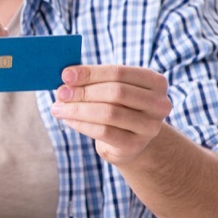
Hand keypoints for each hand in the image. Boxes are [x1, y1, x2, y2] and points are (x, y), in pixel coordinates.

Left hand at [50, 65, 171, 165]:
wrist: (129, 140)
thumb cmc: (117, 106)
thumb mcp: (111, 88)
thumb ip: (94, 79)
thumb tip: (67, 77)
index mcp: (155, 81)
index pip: (119, 72)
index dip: (90, 73)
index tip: (66, 75)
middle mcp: (159, 104)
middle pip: (116, 92)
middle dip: (84, 92)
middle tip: (60, 93)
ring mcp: (150, 126)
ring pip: (109, 113)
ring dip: (78, 109)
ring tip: (58, 107)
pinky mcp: (135, 145)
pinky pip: (104, 132)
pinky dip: (81, 124)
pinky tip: (68, 119)